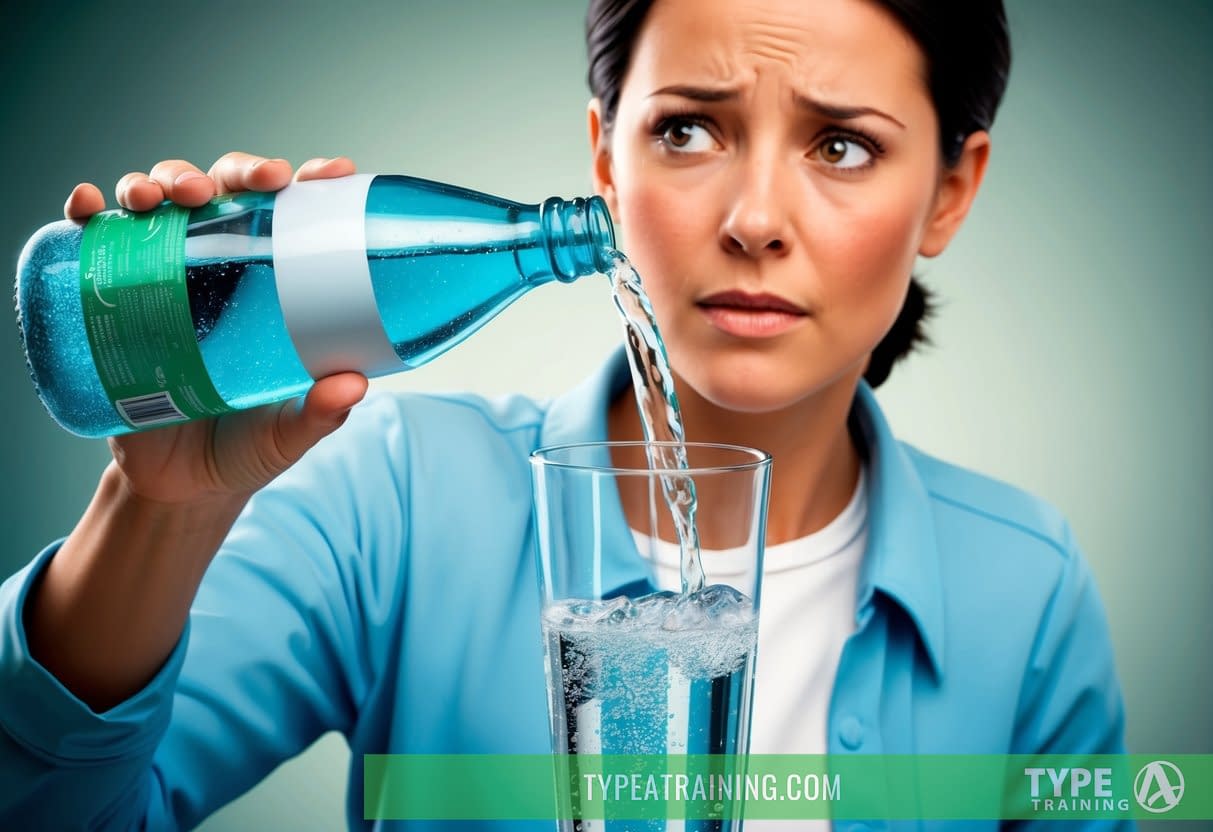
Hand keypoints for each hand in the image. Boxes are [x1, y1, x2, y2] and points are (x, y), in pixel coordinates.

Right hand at [63, 153, 369, 503]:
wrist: (179, 487)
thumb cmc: (245, 446)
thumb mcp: (287, 432)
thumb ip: (320, 413)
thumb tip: (353, 384)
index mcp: (272, 286)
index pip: (291, 218)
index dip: (309, 184)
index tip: (330, 173)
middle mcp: (220, 270)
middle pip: (225, 192)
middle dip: (234, 171)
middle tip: (252, 181)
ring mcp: (164, 278)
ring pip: (161, 203)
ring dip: (161, 180)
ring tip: (169, 197)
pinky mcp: (113, 297)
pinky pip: (95, 242)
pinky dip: (89, 212)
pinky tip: (90, 207)